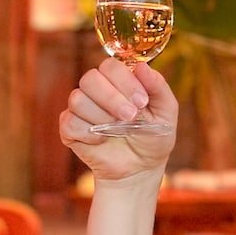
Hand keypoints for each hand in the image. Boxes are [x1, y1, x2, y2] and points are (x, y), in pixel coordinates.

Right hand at [59, 60, 177, 180]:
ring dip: (101, 117)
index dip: (124, 81)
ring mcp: (81, 108)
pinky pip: (70, 123)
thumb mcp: (166, 112)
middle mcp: (96, 89)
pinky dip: (89, 134)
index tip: (142, 102)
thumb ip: (158, 87)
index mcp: (119, 80)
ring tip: (117, 131)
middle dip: (112, 98)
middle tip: (130, 117)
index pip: (110, 66)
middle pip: (90, 78)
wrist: (140, 169)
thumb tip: (142, 66)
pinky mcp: (69, 128)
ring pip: (77, 99)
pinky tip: (102, 141)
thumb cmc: (153, 137)